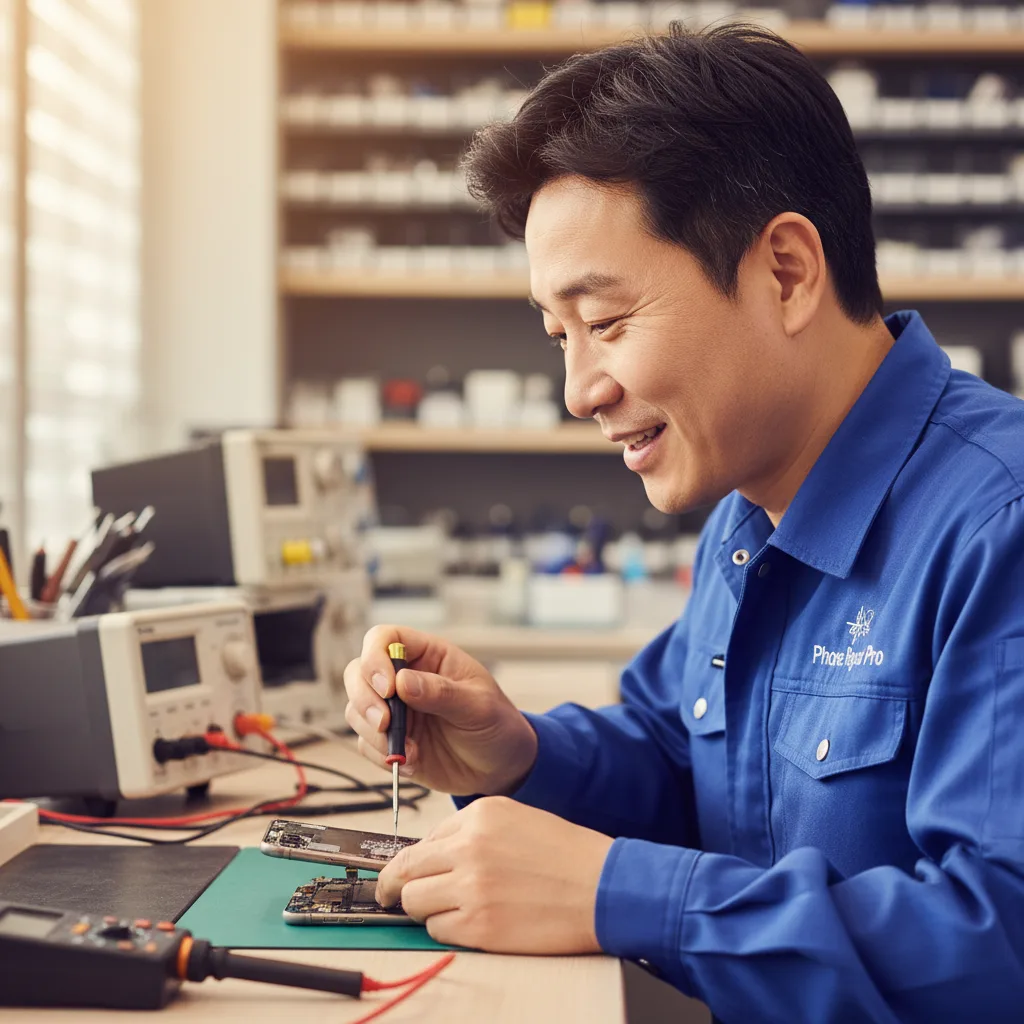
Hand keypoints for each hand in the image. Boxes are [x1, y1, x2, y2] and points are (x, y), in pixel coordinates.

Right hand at [344, 625, 537, 796]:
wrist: (501, 767)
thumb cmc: (497, 725)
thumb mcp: (478, 706)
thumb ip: (442, 693)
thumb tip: (402, 682)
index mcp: (428, 656)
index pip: (385, 638)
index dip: (376, 657)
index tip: (388, 688)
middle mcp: (404, 678)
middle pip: (358, 672)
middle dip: (364, 698)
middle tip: (383, 723)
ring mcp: (395, 710)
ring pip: (356, 710)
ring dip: (374, 733)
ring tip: (410, 752)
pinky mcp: (390, 740)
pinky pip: (366, 744)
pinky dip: (381, 756)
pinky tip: (413, 762)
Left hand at [376, 796, 614, 953]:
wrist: (604, 887)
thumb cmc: (566, 855)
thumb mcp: (515, 819)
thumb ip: (469, 832)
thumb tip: (429, 855)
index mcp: (479, 815)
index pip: (420, 840)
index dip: (406, 862)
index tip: (397, 874)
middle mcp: (470, 846)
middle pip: (404, 871)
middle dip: (395, 887)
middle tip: (392, 897)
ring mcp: (472, 887)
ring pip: (414, 902)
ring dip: (424, 909)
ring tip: (449, 909)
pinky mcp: (479, 925)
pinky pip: (438, 930)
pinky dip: (447, 929)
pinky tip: (472, 922)